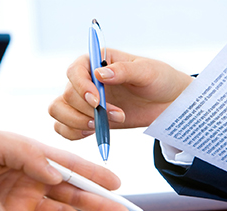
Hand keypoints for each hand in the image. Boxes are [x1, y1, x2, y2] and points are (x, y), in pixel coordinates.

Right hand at [48, 48, 192, 139]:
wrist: (169, 103)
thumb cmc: (160, 80)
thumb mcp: (147, 71)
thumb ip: (124, 70)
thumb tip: (100, 74)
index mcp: (96, 62)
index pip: (74, 71)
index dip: (81, 87)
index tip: (96, 101)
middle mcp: (84, 80)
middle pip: (66, 95)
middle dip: (88, 110)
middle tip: (117, 116)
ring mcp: (82, 101)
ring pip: (58, 110)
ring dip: (76, 122)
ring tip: (101, 126)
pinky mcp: (84, 118)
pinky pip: (63, 127)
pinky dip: (72, 132)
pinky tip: (92, 133)